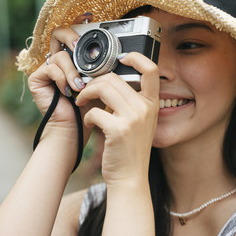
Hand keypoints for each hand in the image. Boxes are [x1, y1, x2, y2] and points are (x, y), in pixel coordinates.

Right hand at [27, 13, 94, 141]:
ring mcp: (46, 69)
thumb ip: (103, 66)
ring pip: (60, 55)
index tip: (89, 16)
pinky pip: (51, 68)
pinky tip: (68, 92)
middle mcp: (58, 61)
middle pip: (59, 33)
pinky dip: (63, 79)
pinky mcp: (37, 78)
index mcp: (73, 59)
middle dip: (71, 36)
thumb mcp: (101, 82)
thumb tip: (117, 53)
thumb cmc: (90, 107)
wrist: (76, 128)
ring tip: (79, 87)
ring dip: (72, 71)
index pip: (73, 34)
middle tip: (80, 46)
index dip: (78, 22)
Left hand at [75, 52, 159, 184]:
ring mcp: (133, 119)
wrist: (130, 178)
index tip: (121, 57)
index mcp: (152, 104)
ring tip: (82, 103)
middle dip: (94, 82)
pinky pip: (95, 111)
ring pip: (103, 88)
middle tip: (85, 92)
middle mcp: (145, 108)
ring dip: (86, 94)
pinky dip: (87, 116)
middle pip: (114, 77)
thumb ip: (132, 102)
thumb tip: (110, 81)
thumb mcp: (140, 123)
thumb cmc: (130, 150)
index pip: (151, 69)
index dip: (136, 57)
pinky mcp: (118, 130)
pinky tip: (89, 124)